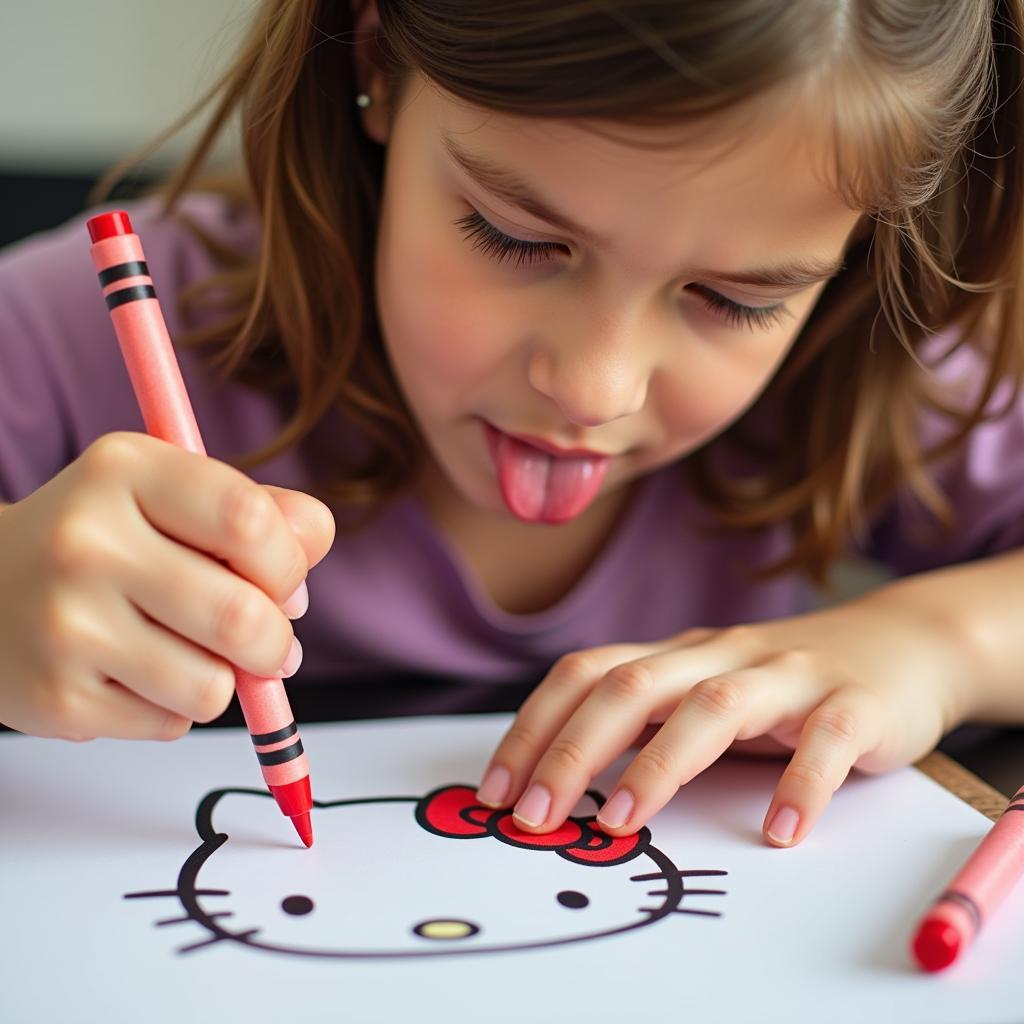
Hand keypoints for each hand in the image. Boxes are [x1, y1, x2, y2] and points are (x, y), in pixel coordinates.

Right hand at [0, 432, 334, 740]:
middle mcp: (86, 541)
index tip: (283, 580)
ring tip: (191, 652)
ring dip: (226, 679)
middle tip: (268, 642)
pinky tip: (136, 673)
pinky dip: (177, 707)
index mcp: (125, 470)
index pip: (250, 521)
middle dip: (275, 641)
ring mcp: (66, 624)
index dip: (289, 563)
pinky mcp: (57, 699)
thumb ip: (261, 509)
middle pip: (243, 616)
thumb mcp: (173, 496)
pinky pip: (173, 723)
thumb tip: (313, 545)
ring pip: (214, 685)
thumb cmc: (104, 541)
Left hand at [475, 590, 972, 846]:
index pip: (587, 674)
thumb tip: (562, 775)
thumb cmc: (783, 686)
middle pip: (632, 686)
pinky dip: (800, 785)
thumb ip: (648, 722)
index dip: (536, 726)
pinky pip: (825, 741)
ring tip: (623, 821)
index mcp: (677, 657)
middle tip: (535, 816)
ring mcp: (786, 675)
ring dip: (660, 764)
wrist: (901, 645)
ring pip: (713, 706)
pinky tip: (781, 832)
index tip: (499, 790)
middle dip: (572, 749)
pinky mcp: (854, 704)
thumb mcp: (705, 693)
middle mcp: (720, 656)